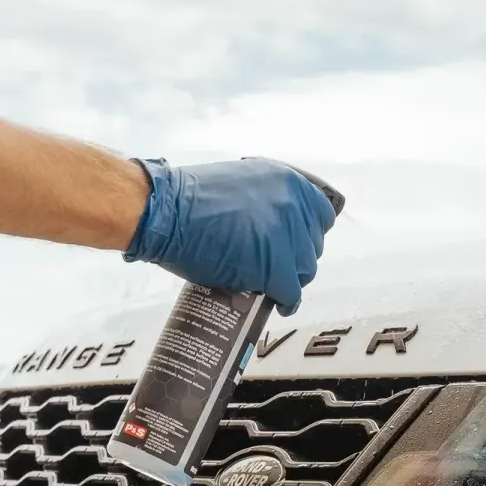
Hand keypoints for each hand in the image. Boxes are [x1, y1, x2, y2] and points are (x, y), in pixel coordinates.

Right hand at [122, 158, 335, 314]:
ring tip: (275, 286)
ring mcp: (287, 236)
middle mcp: (293, 205)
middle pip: (312, 244)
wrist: (165, 212)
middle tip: (280, 267)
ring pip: (305, 269)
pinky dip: (286, 301)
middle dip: (297, 258)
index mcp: (286, 181)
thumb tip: (273, 226)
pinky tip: (279, 304)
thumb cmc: (187, 198)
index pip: (320, 214)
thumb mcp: (240, 184)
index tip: (296, 244)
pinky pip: (291, 292)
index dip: (306, 233)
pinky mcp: (276, 267)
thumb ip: (264, 200)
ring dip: (292, 279)